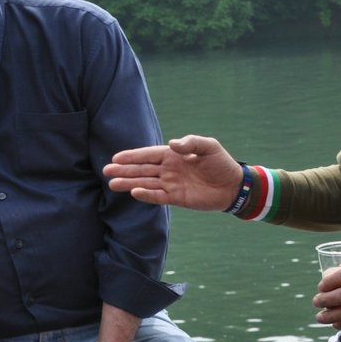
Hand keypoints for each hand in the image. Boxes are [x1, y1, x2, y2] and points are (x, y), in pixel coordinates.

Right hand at [104, 134, 242, 210]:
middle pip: (143, 169)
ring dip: (130, 183)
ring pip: (146, 183)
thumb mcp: (209, 147)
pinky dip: (147, 195)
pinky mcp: (176, 198)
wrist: (234, 186)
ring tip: (112, 184)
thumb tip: (172, 144)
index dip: (133, 156)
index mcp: (174, 155)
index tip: (116, 157)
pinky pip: (158, 196)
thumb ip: (191, 143)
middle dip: (125, 170)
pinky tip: (134, 192)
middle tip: (106, 170)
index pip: (149, 154)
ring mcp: (171, 184)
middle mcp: (169, 170)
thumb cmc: (221, 163)